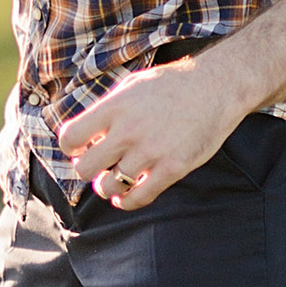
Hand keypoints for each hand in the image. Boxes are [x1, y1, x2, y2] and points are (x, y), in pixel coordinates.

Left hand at [55, 56, 238, 211]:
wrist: (215, 87)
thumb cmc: (171, 84)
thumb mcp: (131, 85)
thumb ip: (107, 109)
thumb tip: (85, 134)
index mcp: (115, 107)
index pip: (71, 137)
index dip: (70, 148)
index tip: (78, 149)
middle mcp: (129, 131)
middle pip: (86, 168)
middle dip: (86, 170)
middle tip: (94, 167)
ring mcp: (151, 152)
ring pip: (110, 186)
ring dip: (106, 187)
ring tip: (110, 183)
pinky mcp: (172, 168)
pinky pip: (140, 197)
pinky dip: (127, 202)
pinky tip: (124, 198)